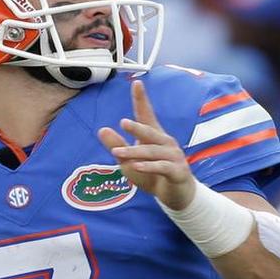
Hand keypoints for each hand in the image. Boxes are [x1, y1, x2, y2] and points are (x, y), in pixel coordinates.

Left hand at [98, 80, 195, 209]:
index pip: (147, 114)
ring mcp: (174, 156)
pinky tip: (137, 166)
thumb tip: (102, 129)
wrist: (175, 195)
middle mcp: (166, 142)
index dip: (142, 99)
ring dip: (135, 152)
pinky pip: (162, 167)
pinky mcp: (177, 171)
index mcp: (154, 136)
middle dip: (137, 127)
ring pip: (153, 151)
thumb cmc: (152, 175)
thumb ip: (117, 146)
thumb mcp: (129, 162)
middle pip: (150, 131)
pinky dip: (149, 167)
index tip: (137, 83)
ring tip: (117, 153)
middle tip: (123, 122)